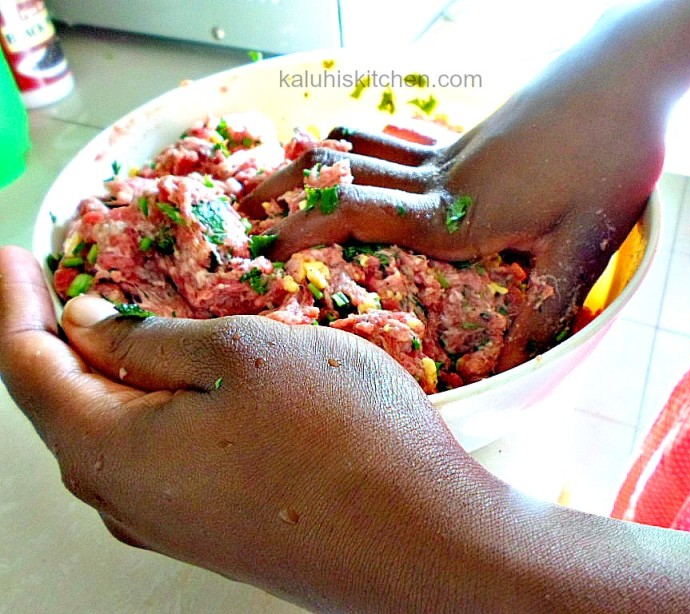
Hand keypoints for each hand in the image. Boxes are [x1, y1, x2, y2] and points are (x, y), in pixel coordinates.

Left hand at [0, 245, 488, 610]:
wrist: (423, 541)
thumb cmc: (339, 434)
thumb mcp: (239, 353)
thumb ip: (148, 340)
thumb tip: (86, 326)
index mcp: (110, 451)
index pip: (26, 367)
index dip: (13, 303)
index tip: (12, 256)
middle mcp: (126, 500)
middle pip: (64, 406)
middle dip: (57, 338)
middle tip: (67, 285)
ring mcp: (172, 524)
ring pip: (112, 434)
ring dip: (108, 376)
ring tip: (122, 328)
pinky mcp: (215, 531)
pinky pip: (155, 459)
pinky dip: (149, 409)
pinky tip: (181, 385)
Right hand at [240, 43, 667, 369]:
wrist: (628, 77)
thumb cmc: (613, 156)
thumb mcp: (584, 240)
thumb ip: (546, 302)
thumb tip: (515, 364)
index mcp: (456, 213)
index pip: (356, 215)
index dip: (302, 230)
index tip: (259, 249)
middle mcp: (438, 179)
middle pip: (338, 173)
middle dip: (282, 192)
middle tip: (239, 210)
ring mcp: (446, 152)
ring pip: (357, 147)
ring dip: (309, 163)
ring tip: (273, 177)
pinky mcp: (461, 139)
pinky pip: (390, 138)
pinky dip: (353, 145)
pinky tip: (347, 156)